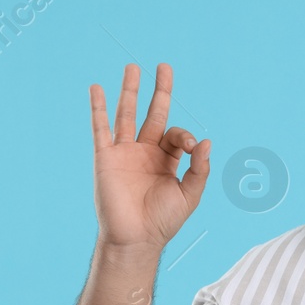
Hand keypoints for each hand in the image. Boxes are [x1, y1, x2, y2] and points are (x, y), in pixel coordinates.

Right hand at [90, 62, 210, 250]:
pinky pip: (101, 128)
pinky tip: (97, 88)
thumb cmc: (163, 221)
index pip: (176, 134)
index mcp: (166, 160)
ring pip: (127, 114)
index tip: (193, 148)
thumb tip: (208, 141)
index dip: (186, 136)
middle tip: (164, 66)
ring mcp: (124, 153)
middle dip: (159, 91)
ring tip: (133, 67)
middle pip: (153, 114)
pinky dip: (98, 108)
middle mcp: (145, 152)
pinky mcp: (106, 157)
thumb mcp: (190, 195)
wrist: (136, 238)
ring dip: (130, 91)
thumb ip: (200, 169)